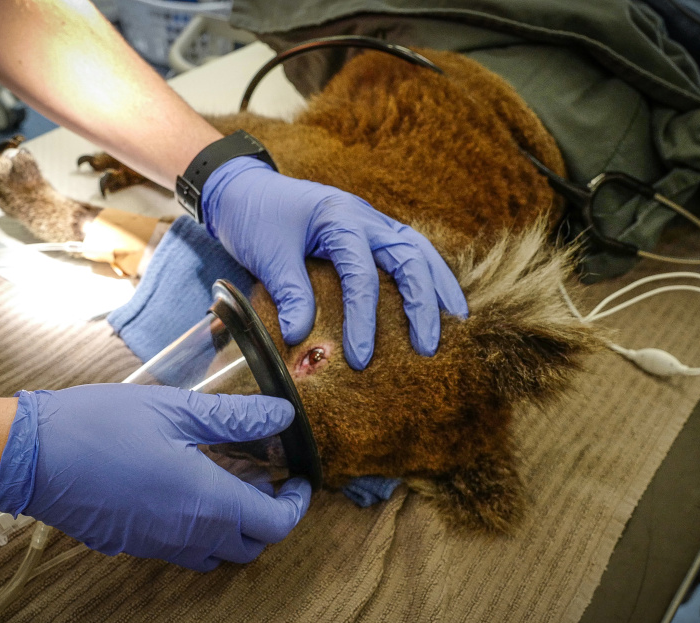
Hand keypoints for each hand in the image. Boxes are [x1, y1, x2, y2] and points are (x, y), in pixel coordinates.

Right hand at [0, 384, 310, 570]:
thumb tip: (282, 415)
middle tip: (267, 477)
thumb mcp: (176, 410)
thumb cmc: (101, 426)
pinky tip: (186, 490)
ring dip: (235, 528)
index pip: (274, 524)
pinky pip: (181, 550)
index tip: (299, 479)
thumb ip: (235, 417)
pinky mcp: (131, 544)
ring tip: (228, 482)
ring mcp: (156, 545)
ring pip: (215, 554)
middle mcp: (186, 534)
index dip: (296, 504)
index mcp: (207, 503)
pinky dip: (200, 530)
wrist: (29, 455)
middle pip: (250, 546)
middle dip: (269, 517)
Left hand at [202, 157, 468, 369]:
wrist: (242, 188)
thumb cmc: (255, 217)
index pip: (361, 273)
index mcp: (338, 218)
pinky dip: (426, 273)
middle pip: (408, 256)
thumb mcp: (268, 255)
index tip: (360, 358)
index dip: (364, 319)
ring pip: (418, 249)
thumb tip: (302, 336)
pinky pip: (408, 250)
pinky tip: (437, 298)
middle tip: (428, 346)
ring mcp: (370, 221)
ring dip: (439, 284)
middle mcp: (363, 217)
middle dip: (422, 303)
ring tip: (457, 320)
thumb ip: (289, 293)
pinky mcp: (369, 232)